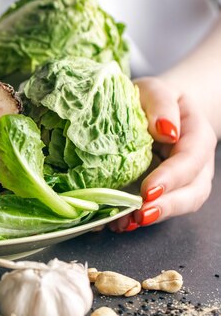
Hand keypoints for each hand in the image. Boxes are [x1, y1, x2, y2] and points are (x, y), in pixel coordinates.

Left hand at [111, 77, 216, 231]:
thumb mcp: (154, 90)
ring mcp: (183, 180)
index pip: (189, 160)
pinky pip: (160, 207)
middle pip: (192, 191)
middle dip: (166, 207)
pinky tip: (119, 222)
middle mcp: (197, 163)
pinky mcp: (165, 190)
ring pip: (179, 205)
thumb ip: (160, 105)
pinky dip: (140, 217)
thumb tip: (166, 130)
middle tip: (139, 216)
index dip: (171, 178)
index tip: (148, 190)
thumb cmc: (152, 98)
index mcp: (197, 136)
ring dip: (154, 217)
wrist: (154, 108)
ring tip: (126, 224)